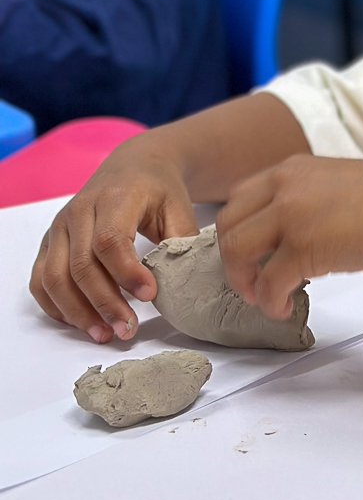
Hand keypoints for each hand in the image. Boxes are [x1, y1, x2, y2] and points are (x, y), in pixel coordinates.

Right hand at [29, 137, 198, 343]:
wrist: (134, 166)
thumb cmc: (159, 190)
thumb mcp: (179, 208)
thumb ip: (181, 244)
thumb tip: (183, 285)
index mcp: (114, 198)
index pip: (109, 241)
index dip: (126, 273)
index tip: (149, 295)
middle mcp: (79, 211)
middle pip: (81, 265)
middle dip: (104, 303)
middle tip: (128, 329)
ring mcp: (60, 227)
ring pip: (55, 278)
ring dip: (78, 312)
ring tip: (106, 334)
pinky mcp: (50, 242)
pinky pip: (41, 280)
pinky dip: (56, 306)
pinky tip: (81, 322)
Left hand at [216, 155, 362, 318]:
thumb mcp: (339, 188)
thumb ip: (309, 205)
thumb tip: (298, 241)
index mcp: (294, 169)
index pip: (241, 197)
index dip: (238, 229)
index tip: (249, 253)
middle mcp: (285, 186)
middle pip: (228, 223)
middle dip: (232, 257)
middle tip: (248, 280)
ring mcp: (291, 215)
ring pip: (236, 251)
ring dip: (242, 280)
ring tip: (261, 297)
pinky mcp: (303, 247)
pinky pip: (267, 282)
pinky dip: (268, 302)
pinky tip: (281, 308)